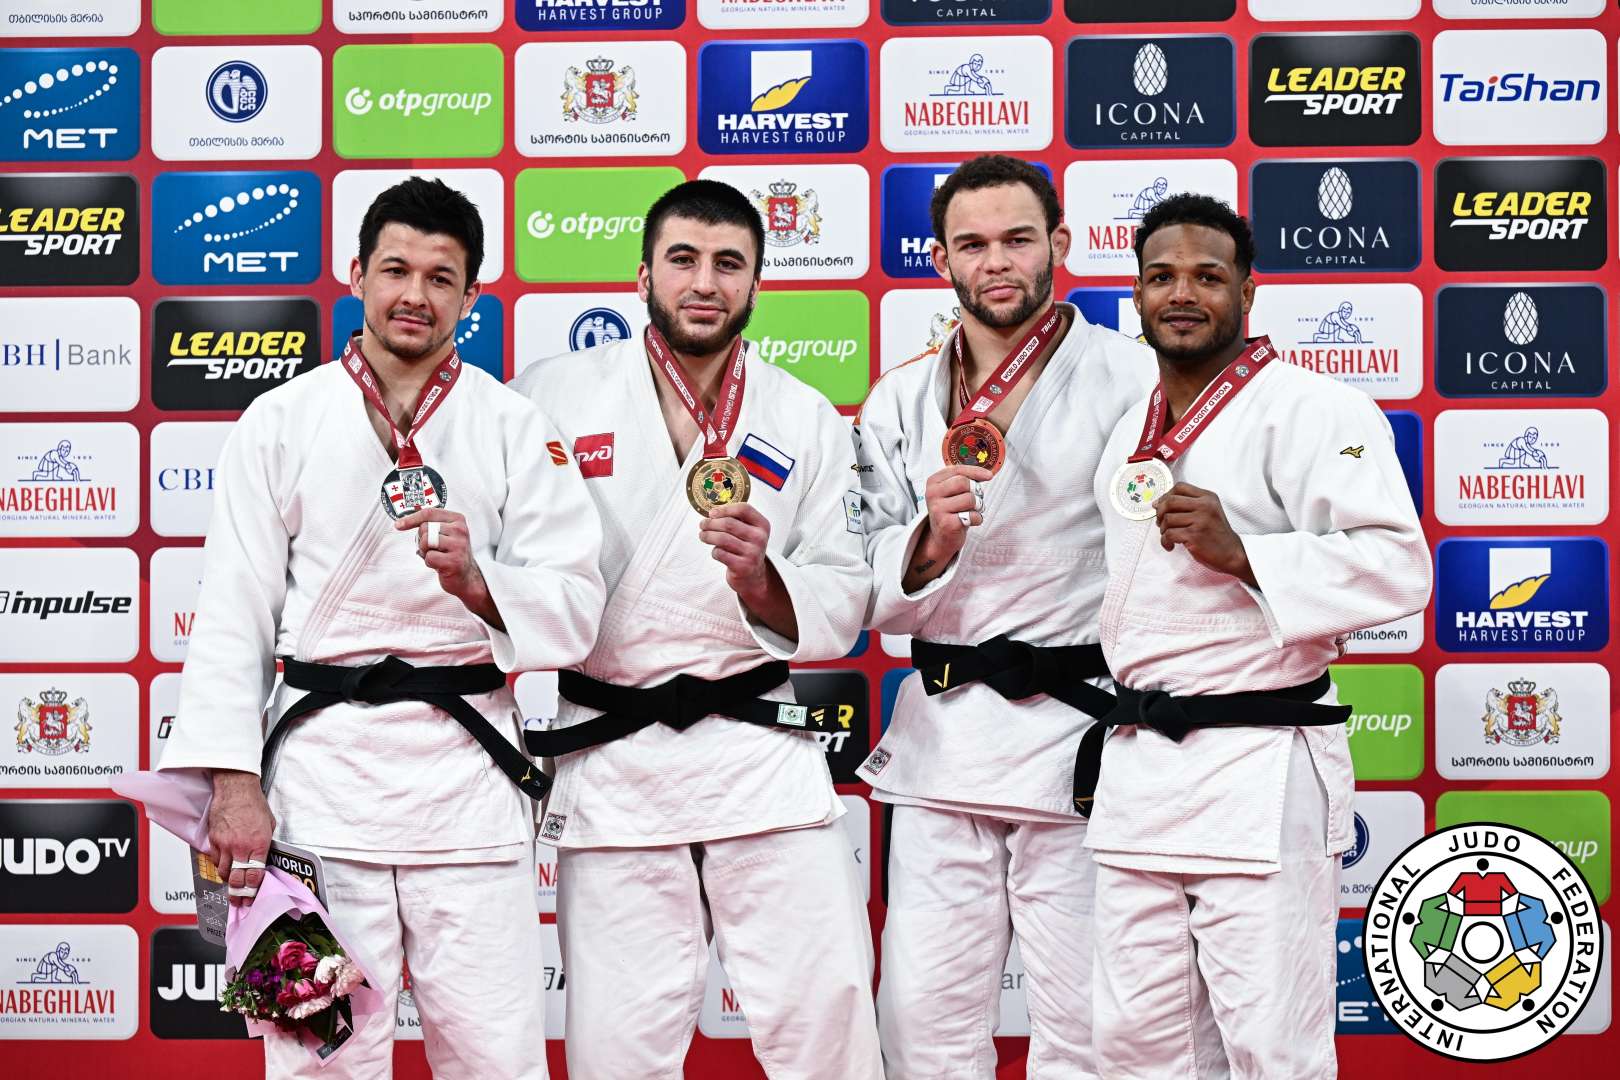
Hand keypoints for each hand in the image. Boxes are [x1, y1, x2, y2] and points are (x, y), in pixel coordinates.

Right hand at [207, 770, 274, 906]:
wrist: (235, 788)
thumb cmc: (253, 803)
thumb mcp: (269, 825)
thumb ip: (265, 843)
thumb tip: (263, 858)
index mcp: (258, 844)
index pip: (255, 875)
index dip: (253, 890)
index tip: (252, 898)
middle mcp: (241, 847)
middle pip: (236, 879)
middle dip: (238, 894)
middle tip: (239, 901)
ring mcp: (225, 844)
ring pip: (223, 872)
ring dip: (228, 880)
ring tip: (232, 885)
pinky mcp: (213, 840)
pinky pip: (215, 860)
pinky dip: (219, 865)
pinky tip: (224, 866)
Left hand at [395, 508, 503, 628]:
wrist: (465, 576)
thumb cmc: (451, 553)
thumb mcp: (445, 533)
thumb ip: (430, 524)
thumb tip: (402, 522)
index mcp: (458, 519)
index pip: (429, 513)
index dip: (411, 519)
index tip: (399, 525)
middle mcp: (460, 530)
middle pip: (425, 527)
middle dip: (422, 539)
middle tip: (433, 548)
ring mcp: (459, 545)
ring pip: (425, 541)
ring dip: (426, 551)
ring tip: (437, 555)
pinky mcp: (454, 561)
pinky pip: (429, 557)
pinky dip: (429, 562)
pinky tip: (439, 564)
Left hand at [698, 502, 773, 602]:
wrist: (753, 576)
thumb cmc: (746, 550)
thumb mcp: (749, 532)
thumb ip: (736, 520)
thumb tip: (713, 512)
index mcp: (762, 526)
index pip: (744, 509)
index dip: (725, 509)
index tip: (712, 513)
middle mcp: (759, 538)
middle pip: (729, 523)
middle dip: (711, 523)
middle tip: (703, 525)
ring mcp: (752, 553)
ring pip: (722, 538)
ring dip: (708, 536)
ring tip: (703, 536)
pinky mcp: (742, 566)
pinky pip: (720, 553)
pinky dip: (714, 551)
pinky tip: (716, 551)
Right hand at [905, 465, 992, 591]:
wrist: (941, 537)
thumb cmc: (951, 510)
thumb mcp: (952, 491)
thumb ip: (964, 479)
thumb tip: (987, 474)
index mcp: (933, 482)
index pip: (957, 470)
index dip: (976, 471)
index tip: (988, 476)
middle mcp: (932, 494)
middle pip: (963, 482)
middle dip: (975, 491)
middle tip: (975, 500)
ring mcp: (938, 509)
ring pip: (969, 499)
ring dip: (977, 506)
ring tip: (972, 511)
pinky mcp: (946, 524)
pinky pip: (972, 516)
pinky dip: (977, 518)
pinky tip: (970, 521)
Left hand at [1152, 482, 1256, 586]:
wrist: (1231, 553)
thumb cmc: (1216, 534)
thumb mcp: (1207, 512)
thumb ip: (1186, 505)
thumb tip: (1156, 503)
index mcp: (1208, 497)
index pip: (1180, 487)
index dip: (1166, 496)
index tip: (1161, 506)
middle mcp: (1205, 506)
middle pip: (1170, 501)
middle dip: (1160, 512)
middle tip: (1160, 522)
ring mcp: (1200, 520)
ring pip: (1168, 518)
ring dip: (1163, 529)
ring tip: (1169, 536)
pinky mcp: (1194, 535)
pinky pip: (1169, 534)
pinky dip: (1165, 541)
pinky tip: (1171, 545)